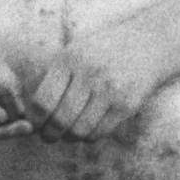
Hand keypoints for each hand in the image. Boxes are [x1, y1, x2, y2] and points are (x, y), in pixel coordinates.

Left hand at [26, 22, 173, 144]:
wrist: (147, 42)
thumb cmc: (103, 49)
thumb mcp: (75, 51)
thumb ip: (55, 77)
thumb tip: (33, 113)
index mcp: (69, 60)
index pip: (42, 101)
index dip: (35, 120)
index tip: (35, 124)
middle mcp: (88, 75)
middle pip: (59, 120)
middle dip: (50, 134)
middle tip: (49, 136)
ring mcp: (109, 90)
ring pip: (79, 130)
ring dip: (70, 137)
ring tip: (69, 132)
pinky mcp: (127, 104)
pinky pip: (100, 132)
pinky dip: (90, 136)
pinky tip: (90, 127)